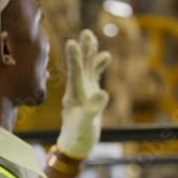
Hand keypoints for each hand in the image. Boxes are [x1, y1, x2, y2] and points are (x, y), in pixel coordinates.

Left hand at [56, 30, 111, 159]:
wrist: (75, 145)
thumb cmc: (78, 137)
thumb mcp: (85, 125)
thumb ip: (93, 109)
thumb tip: (103, 92)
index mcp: (74, 96)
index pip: (74, 74)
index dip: (74, 59)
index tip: (71, 42)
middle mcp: (77, 90)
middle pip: (80, 66)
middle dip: (83, 50)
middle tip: (86, 33)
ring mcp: (83, 91)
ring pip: (86, 68)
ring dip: (89, 53)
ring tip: (91, 36)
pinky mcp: (90, 94)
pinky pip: (94, 76)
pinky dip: (99, 66)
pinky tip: (106, 56)